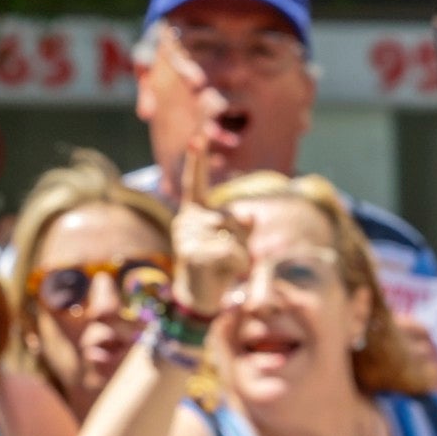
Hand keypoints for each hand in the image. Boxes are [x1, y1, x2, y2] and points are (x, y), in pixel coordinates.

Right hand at [170, 135, 249, 316]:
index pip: (195, 183)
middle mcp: (186, 220)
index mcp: (193, 211)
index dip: (197, 160)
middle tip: (227, 258)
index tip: (197, 137)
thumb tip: (249, 215)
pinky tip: (224, 273)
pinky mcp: (193, 254)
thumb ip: (244, 225)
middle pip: (233, 218)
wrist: (200, 298)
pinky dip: (239, 264)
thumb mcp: (237, 240)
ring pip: (234, 236)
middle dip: (242, 239)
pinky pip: (231, 252)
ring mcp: (187, 237)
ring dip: (241, 254)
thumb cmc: (219, 266)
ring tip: (223, 267)